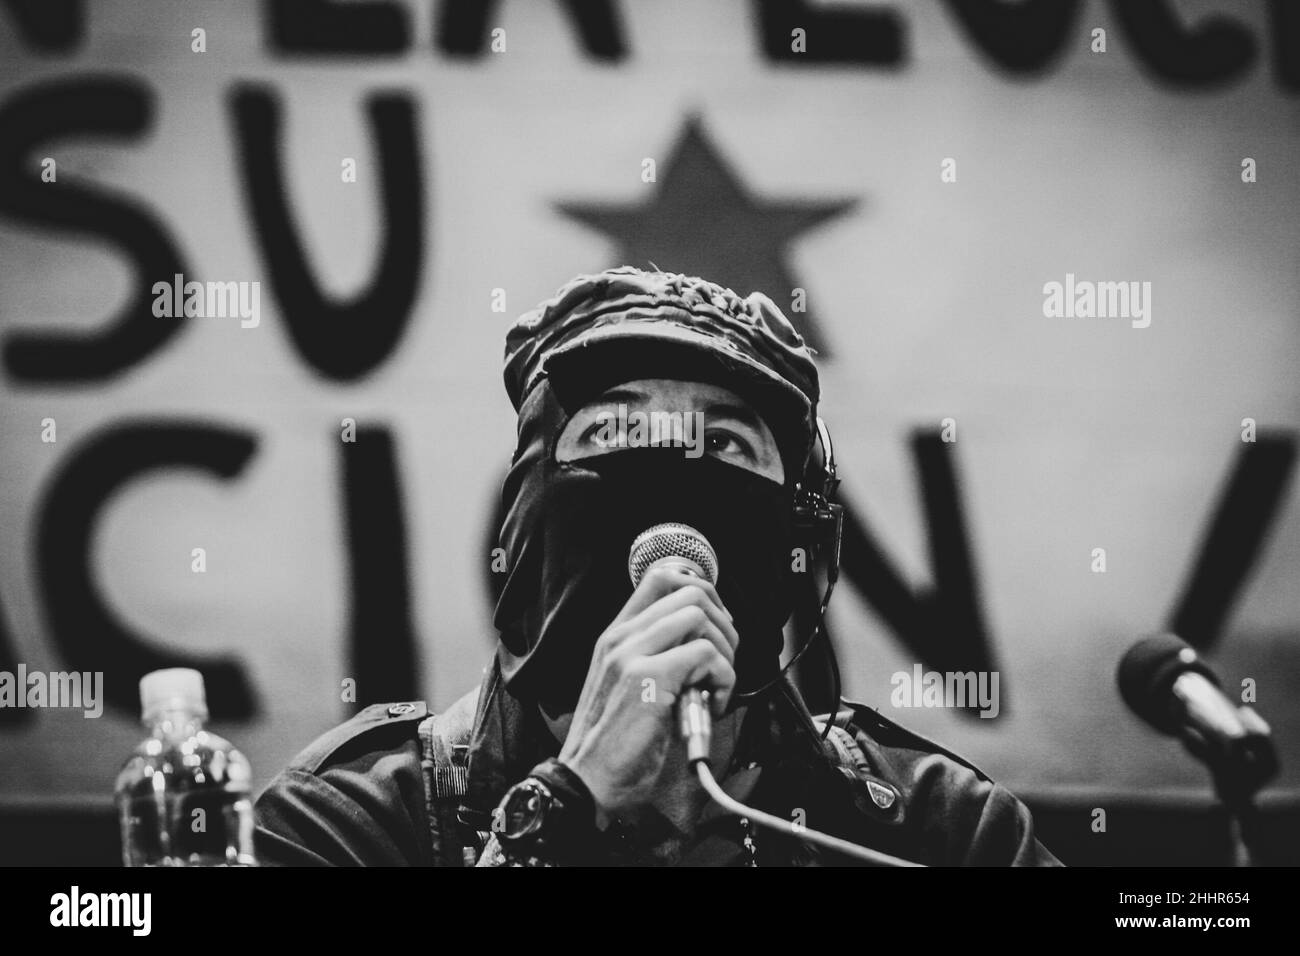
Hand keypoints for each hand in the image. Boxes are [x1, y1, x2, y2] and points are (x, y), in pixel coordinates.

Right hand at [557, 567, 738, 825]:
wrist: (586, 781)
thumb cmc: (613, 743)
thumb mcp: (628, 687)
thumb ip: (656, 657)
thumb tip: (705, 644)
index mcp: (616, 636)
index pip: (661, 578)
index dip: (701, 590)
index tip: (716, 625)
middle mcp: (621, 637)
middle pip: (690, 591)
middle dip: (723, 623)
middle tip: (723, 660)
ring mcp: (632, 654)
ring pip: (700, 616)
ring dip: (724, 651)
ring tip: (716, 685)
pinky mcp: (649, 678)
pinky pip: (707, 655)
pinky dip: (722, 679)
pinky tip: (711, 704)